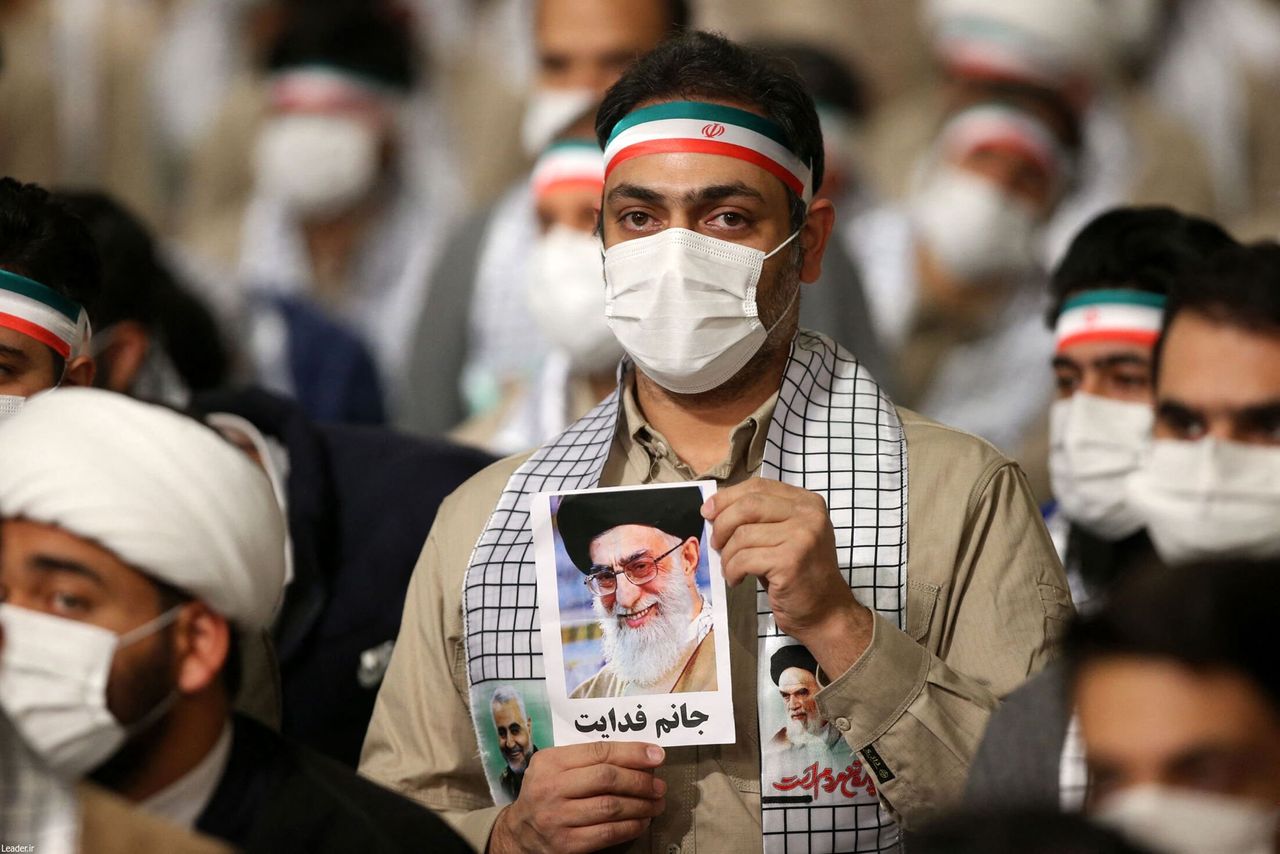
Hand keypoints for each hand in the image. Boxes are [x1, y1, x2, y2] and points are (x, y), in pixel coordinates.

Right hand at [489, 742, 666, 853]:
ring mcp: (558, 818)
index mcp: (550, 762)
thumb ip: (588, 759)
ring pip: (611, 807)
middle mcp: (551, 788)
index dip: (632, 753)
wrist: (519, 833)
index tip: (656, 755)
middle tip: (659, 785)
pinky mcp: (567, 844)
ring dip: (641, 805)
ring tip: (656, 803)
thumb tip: (638, 757)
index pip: (598, 752)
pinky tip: (642, 822)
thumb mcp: (556, 767)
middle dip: (640, 780)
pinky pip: (608, 833)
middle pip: (607, 778)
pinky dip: (631, 827)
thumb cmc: (545, 793)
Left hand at [703, 478, 873, 673]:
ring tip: (731, 569)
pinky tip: (737, 580)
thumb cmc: (799, 576)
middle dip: (722, 524)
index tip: (708, 511)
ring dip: (727, 555)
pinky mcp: (790, 561)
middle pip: (748, 505)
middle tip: (716, 544)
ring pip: (742, 535)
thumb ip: (761, 518)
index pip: (759, 486)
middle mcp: (808, 514)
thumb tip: (715, 509)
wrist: (827, 613)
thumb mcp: (785, 536)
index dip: (728, 497)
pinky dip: (732, 571)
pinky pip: (744, 559)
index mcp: (807, 502)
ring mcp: (802, 536)